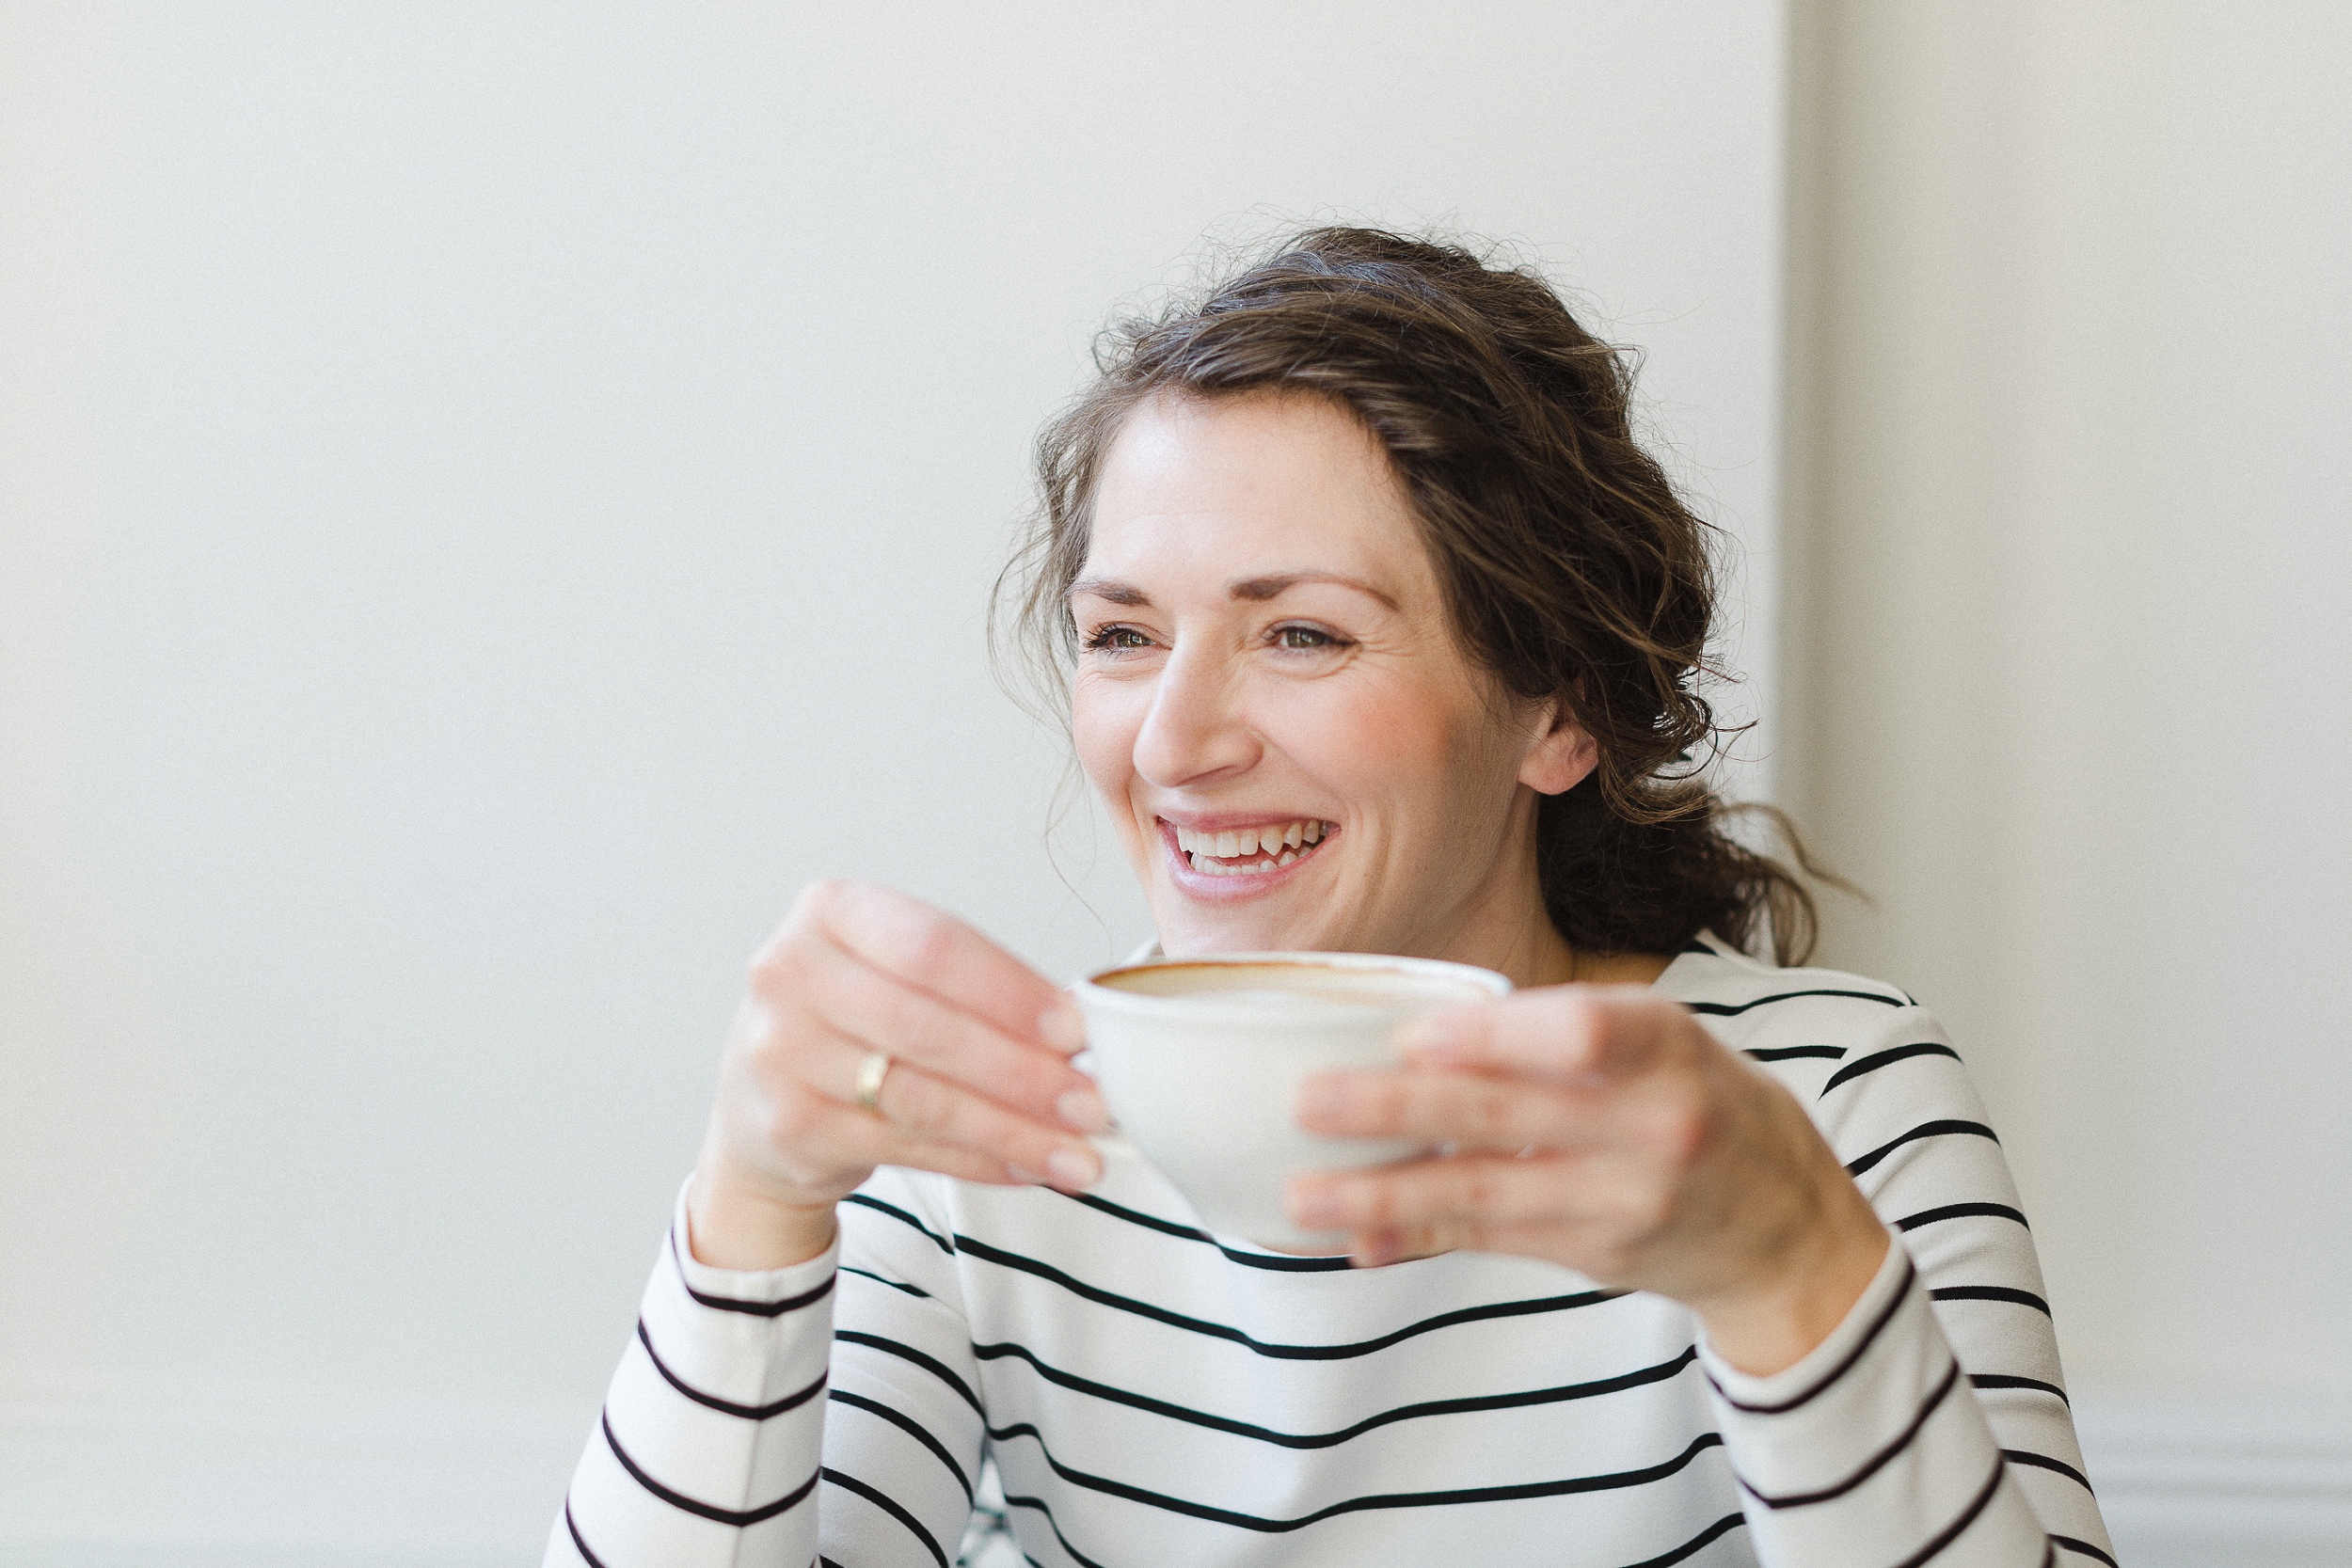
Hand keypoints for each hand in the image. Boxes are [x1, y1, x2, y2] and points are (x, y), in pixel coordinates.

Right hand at [688, 880, 1105, 1269]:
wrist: (759, 1096)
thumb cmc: (851, 1019)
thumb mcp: (895, 970)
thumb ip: (975, 988)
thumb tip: (1082, 1036)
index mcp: (830, 911)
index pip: (934, 947)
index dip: (1012, 992)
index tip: (1078, 1031)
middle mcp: (791, 974)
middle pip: (930, 1028)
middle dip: (1024, 1073)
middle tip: (1092, 1103)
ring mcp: (781, 1053)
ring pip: (922, 1098)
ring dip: (1012, 1130)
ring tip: (1076, 1152)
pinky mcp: (789, 1125)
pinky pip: (906, 1147)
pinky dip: (977, 1161)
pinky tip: (1027, 1167)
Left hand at [1284, 985, 1889, 1374]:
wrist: (1786, 1228)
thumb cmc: (1701, 1101)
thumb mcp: (1663, 1041)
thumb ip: (1559, 1034)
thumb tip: (1420, 1042)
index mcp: (1666, 1047)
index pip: (1580, 1034)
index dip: (1491, 1037)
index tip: (1412, 1038)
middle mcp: (1650, 1126)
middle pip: (1509, 1116)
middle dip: (1396, 1111)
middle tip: (1310, 1101)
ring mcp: (1623, 1201)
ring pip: (1484, 1193)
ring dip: (1383, 1194)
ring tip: (1304, 1191)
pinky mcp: (1596, 1256)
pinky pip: (1491, 1242)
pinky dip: (1418, 1238)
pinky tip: (1356, 1238)